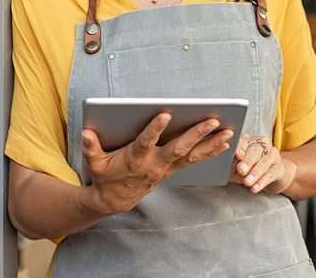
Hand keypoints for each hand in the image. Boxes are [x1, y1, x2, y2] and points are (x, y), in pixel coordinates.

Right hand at [79, 113, 232, 215]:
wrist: (115, 200)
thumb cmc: (105, 176)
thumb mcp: (94, 163)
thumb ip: (90, 147)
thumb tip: (86, 133)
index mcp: (135, 158)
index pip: (146, 142)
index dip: (155, 129)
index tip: (166, 114)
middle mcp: (155, 164)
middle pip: (178, 148)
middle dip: (196, 134)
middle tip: (212, 120)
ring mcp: (167, 168)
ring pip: (192, 155)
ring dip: (211, 143)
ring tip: (229, 131)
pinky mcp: (173, 170)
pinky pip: (195, 160)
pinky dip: (211, 151)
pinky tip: (225, 142)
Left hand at [231, 135, 296, 194]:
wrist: (269, 176)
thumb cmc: (248, 170)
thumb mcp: (236, 167)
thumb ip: (230, 165)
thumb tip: (222, 168)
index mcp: (249, 141)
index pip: (243, 141)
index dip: (240, 147)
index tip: (236, 155)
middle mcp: (262, 144)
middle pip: (256, 150)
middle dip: (248, 161)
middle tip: (241, 170)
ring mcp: (273, 155)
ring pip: (265, 162)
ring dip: (255, 173)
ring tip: (247, 182)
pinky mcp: (279, 168)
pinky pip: (271, 174)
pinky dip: (262, 182)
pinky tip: (255, 188)